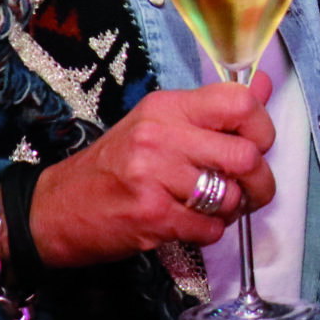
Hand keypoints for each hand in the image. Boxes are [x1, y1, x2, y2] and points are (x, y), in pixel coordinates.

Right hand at [31, 76, 277, 266]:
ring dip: (232, 211)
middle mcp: (160, 135)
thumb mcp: (159, 124)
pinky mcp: (150, 216)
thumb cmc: (113, 166)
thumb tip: (265, 86)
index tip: (256, 145)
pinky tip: (190, 225)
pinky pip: (208, 228)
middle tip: (247, 190)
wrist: (54, 208)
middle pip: (245, 155)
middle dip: (259, 181)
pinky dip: (209, 232)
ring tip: (212, 209)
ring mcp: (153, 176)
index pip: (240, 103)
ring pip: (230, 196)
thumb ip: (213, 109)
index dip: (263, 128)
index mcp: (167, 107)